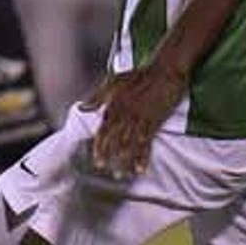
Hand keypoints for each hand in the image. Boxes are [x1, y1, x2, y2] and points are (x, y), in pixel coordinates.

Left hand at [79, 62, 186, 178]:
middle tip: (105, 170)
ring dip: (125, 161)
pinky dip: (142, 157)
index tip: (97, 161)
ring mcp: (139, 118)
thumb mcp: (114, 81)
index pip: (103, 131)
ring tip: (121, 175)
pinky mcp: (154, 120)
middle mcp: (124, 113)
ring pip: (128, 144)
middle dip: (109, 156)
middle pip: (114, 140)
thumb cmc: (140, 74)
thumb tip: (81, 108)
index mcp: (114, 105)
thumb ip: (97, 96)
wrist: (165, 69)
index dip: (100, 147)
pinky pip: (146, 143)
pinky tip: (140, 169)